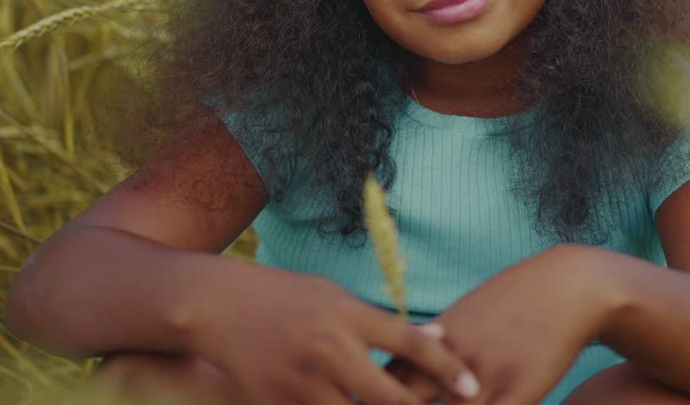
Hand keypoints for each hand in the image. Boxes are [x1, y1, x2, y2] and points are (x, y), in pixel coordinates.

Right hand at [187, 261, 480, 403]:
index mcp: (347, 314)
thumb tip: (436, 336)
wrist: (217, 307)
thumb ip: (381, 321)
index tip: (471, 387)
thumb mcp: (334, 295)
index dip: (446, 367)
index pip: (409, 343)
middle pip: (390, 396)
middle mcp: (329, 350)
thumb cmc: (285, 296)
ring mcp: (302, 383)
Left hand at [387, 244, 623, 403]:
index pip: (386, 378)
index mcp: (434, 340)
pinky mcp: (516, 393)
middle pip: (402, 400)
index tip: (368, 402)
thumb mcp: (467, 312)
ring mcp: (482, 378)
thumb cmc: (516, 300)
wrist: (567, 287)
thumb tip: (413, 347)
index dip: (374, 397)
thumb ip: (437, 337)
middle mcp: (450, 359)